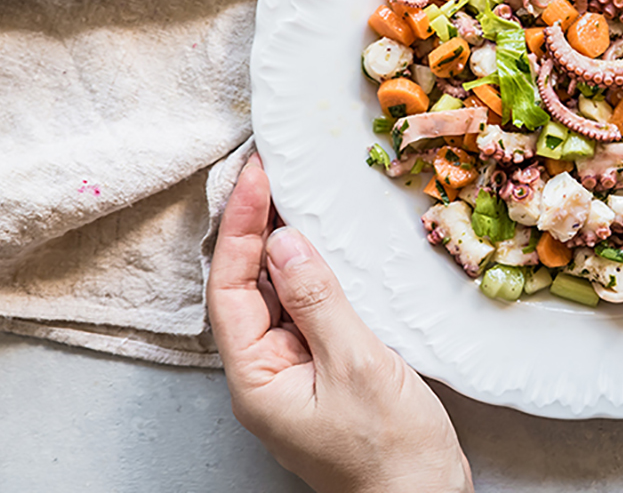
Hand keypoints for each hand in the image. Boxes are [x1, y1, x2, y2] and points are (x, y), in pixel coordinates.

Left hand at [207, 156, 472, 492]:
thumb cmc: (393, 451)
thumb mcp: (358, 367)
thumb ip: (318, 302)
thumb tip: (284, 243)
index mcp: (257, 379)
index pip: (230, 287)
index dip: (240, 226)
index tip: (258, 176)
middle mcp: (265, 374)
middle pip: (245, 288)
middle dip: (254, 227)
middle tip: (271, 171)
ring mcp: (293, 374)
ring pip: (275, 297)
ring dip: (282, 245)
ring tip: (293, 193)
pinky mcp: (323, 372)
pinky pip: (305, 312)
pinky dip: (311, 273)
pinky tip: (327, 247)